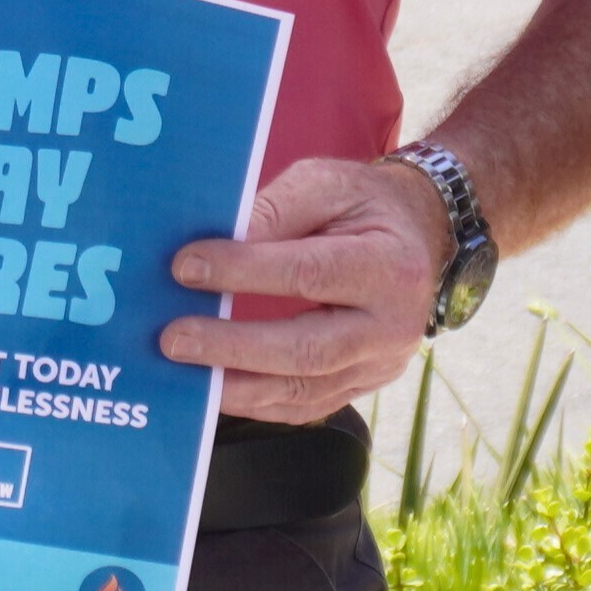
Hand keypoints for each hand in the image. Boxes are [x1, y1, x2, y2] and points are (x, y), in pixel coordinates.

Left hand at [159, 155, 437, 425]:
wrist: (418, 238)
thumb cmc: (362, 205)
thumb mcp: (326, 184)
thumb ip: (274, 211)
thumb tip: (213, 249)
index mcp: (390, 265)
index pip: (308, 273)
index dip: (243, 272)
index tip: (184, 267)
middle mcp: (393, 326)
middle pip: (306, 349)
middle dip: (233, 347)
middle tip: (173, 338)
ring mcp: (380, 365)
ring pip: (303, 390)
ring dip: (235, 386)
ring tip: (182, 369)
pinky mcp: (362, 386)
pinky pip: (304, 407)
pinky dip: (255, 402)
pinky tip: (213, 388)